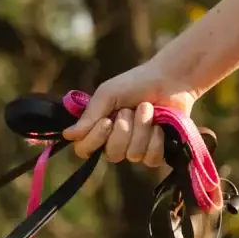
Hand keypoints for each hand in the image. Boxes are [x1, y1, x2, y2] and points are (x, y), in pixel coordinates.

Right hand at [59, 60, 200, 166]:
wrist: (170, 79)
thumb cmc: (136, 83)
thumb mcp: (107, 94)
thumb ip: (89, 116)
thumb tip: (67, 135)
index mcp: (98, 130)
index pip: (84, 150)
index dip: (94, 139)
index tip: (106, 121)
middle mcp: (114, 143)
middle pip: (112, 154)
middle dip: (125, 129)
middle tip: (130, 110)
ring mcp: (135, 150)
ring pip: (133, 154)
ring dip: (143, 128)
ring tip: (148, 110)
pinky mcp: (156, 152)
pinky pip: (151, 158)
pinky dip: (157, 139)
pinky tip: (160, 125)